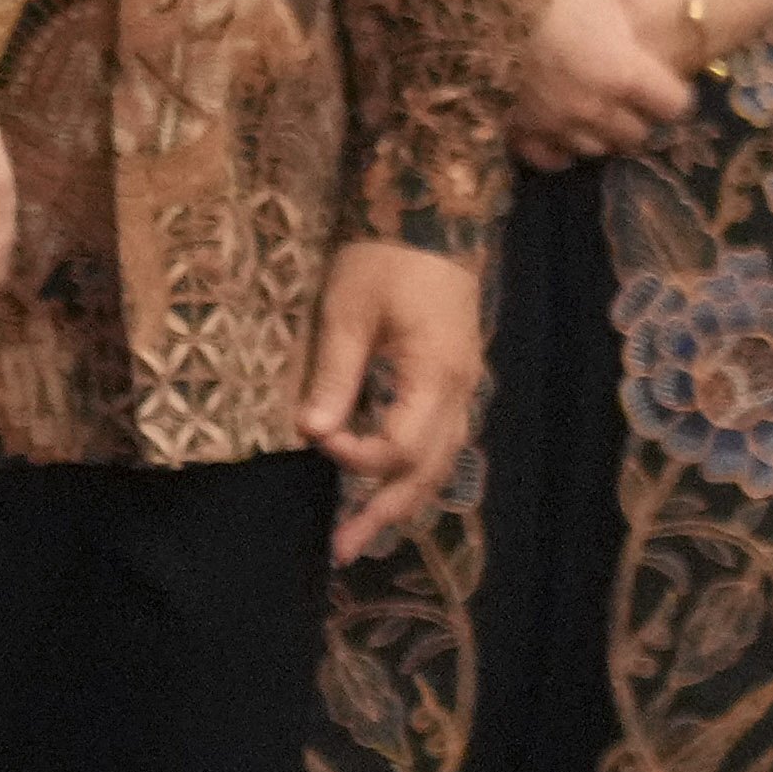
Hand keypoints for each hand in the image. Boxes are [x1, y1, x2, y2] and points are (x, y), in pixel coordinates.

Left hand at [302, 238, 489, 558]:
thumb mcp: (348, 310)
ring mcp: (462, 389)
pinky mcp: (453, 382)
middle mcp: (458, 392)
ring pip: (440, 463)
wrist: (432, 221)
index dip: (355, 455)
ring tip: (362, 535)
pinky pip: (441, 444)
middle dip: (384, 512)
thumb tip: (310, 431)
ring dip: (401, 501)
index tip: (314, 436)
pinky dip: (414, 475)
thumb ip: (335, 374)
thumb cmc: (386, 260)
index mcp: (435, 375)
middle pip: (428, 471)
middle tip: (342, 551)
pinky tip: (389, 489)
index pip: (399, 445)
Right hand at [514, 0, 697, 169]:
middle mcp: (593, 110)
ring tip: (591, 104)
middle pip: (635, 135)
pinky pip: (548, 158)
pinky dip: (557, 147)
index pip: (674, 107)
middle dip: (636, 115)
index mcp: (623, 72)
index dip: (673, 94)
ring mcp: (552, 125)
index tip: (663, 78)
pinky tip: (556, 124)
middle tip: (626, 91)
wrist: (462, 5)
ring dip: (598, 132)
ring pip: (594, 149)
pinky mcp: (515, 131)